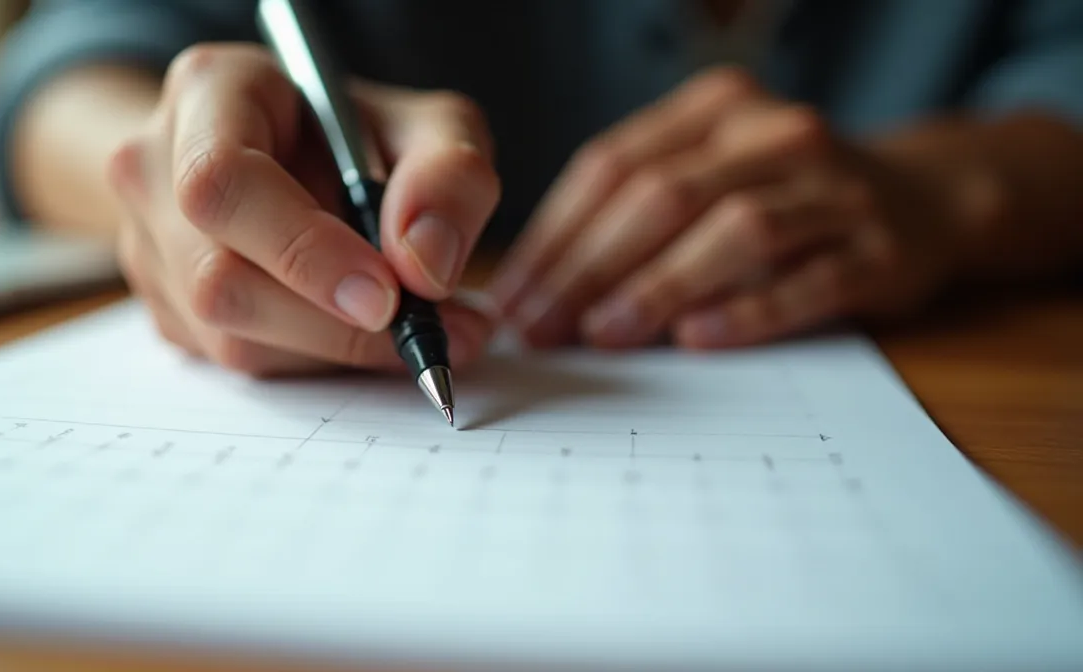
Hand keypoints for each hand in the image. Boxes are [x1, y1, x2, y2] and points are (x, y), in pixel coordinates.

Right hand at [110, 44, 499, 374]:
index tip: (387, 293)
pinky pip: (235, 361)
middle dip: (333, 325)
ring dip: (331, 350)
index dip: (303, 249)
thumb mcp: (430, 127)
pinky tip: (353, 328)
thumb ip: (450, 177)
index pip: (221, 182)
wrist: (290, 155)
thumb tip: (426, 265)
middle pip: (219, 280)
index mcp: (209, 93)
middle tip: (424, 330)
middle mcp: (154, 168)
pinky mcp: (166, 309)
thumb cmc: (358, 138)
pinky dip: (312, 360)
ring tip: (407, 328)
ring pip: (228, 337)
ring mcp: (147, 245)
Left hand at [488, 68, 958, 348]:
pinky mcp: (880, 247)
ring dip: (658, 285)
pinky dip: (748, 311)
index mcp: (716, 109)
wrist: (926, 199)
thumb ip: (636, 217)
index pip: (612, 165)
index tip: (512, 296)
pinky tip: (696, 339)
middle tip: (542, 329)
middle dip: (589, 267)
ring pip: (734, 229)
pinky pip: (807, 278)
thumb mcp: (711, 178)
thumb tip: (541, 296)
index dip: (555, 233)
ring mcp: (834, 186)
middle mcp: (774, 133)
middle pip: (662, 196)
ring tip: (603, 335)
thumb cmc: (785, 199)